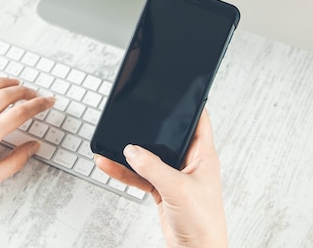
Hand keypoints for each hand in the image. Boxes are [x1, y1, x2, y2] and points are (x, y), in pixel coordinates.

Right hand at [95, 113, 227, 247]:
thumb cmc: (203, 223)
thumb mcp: (177, 189)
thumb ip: (153, 167)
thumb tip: (132, 150)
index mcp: (203, 155)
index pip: (199, 120)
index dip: (191, 103)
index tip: (177, 89)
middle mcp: (189, 163)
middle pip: (168, 136)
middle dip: (150, 127)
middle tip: (134, 114)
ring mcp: (174, 177)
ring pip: (148, 157)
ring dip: (129, 152)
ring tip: (110, 144)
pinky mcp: (161, 191)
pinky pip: (139, 175)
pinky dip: (124, 171)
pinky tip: (109, 165)